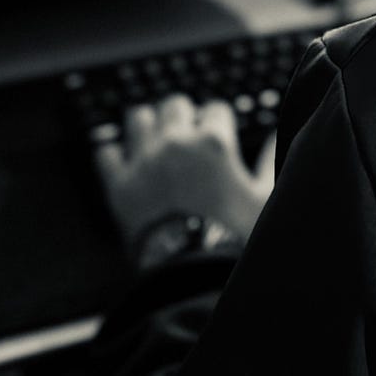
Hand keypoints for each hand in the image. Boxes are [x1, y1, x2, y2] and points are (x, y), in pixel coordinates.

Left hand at [93, 94, 276, 255]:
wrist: (194, 272)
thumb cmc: (234, 236)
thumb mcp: (263, 197)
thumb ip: (267, 161)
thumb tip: (270, 138)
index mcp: (214, 142)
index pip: (215, 108)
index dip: (217, 121)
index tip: (216, 135)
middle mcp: (176, 142)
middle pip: (174, 104)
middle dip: (182, 115)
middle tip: (186, 135)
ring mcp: (144, 161)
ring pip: (138, 118)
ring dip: (148, 126)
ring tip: (155, 141)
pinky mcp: (119, 184)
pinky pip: (106, 152)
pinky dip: (115, 155)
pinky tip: (125, 163)